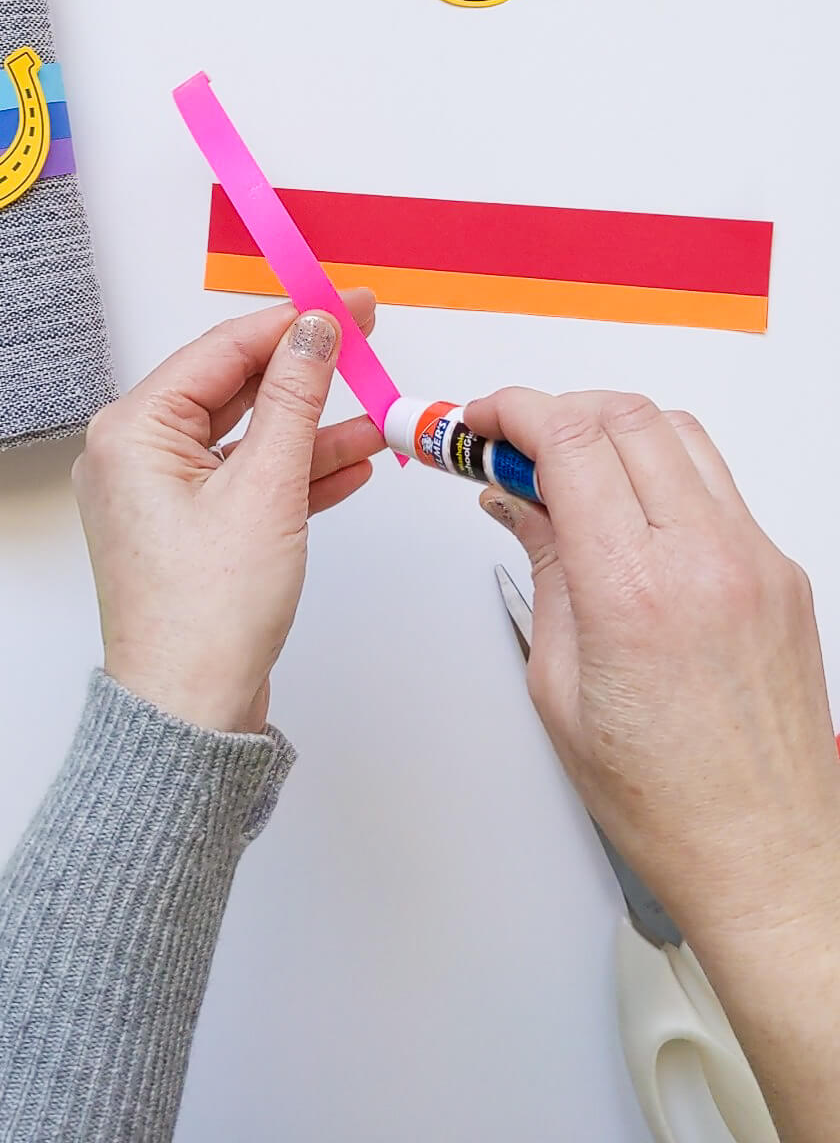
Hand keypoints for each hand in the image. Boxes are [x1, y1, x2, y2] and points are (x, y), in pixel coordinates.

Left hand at [73, 292, 382, 734]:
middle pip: (234, 389)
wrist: (189, 715)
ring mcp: (159, 495)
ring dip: (313, 429)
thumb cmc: (206, 614)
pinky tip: (354, 465)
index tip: (347, 304)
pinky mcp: (187, 531)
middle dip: (307, 374)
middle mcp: (134, 454)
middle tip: (367, 340)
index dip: (292, 321)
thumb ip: (295, 397)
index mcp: (133, 430)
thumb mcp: (268, 487)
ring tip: (380, 415)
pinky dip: (297, 473)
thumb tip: (315, 330)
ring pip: (248, 439)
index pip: (222, 350)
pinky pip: (246, 481)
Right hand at [465, 388, 839, 963]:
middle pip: (625, 415)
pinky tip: (630, 517)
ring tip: (571, 475)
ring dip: (613, 431)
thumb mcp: (558, 685)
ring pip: (679, 432)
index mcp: (635, 590)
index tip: (480, 421)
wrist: (764, 852)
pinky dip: (663, 474)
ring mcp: (755, 559)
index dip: (511, 411)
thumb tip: (518, 501)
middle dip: (555, 411)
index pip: (569, 439)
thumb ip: (542, 570)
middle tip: (512, 444)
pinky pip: (718, 485)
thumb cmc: (666, 798)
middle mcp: (705, 558)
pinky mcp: (781, 572)